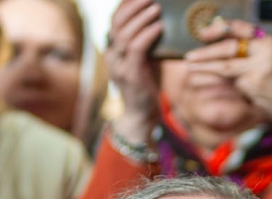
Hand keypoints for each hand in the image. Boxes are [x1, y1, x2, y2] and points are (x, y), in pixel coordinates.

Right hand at [105, 0, 163, 143]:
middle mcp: (112, 56)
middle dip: (132, 6)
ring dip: (141, 18)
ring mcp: (119, 65)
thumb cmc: (146, 86)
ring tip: (156, 7)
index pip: (114, 21)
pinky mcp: (130, 75)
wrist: (142, 115)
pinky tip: (159, 27)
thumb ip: (147, 42)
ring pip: (125, 34)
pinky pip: (136, 49)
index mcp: (113, 50)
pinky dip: (148, 35)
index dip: (125, 6)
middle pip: (116, 23)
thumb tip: (160, 21)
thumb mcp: (145, 60)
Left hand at [184, 20, 271, 157]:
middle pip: (229, 46)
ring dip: (204, 65)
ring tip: (190, 66)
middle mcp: (266, 52)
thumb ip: (253, 55)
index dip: (219, 29)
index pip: (240, 28)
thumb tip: (222, 48)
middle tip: (190, 55)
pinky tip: (203, 81)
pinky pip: (231, 81)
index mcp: (270, 43)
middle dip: (206, 51)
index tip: (203, 33)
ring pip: (225, 64)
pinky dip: (216, 82)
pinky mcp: (253, 84)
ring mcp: (259, 68)